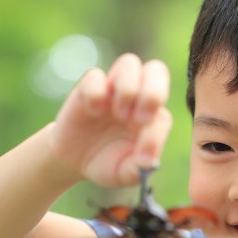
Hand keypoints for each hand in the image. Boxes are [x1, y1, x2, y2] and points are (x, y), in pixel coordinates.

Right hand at [48, 53, 171, 186]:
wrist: (74, 161)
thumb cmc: (107, 163)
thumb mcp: (124, 174)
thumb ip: (138, 170)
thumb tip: (149, 162)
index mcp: (152, 118)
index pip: (162, 115)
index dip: (155, 135)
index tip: (143, 157)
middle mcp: (137, 97)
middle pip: (156, 71)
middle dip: (153, 92)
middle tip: (140, 118)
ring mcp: (112, 90)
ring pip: (129, 64)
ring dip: (127, 89)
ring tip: (119, 114)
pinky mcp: (88, 88)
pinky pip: (95, 76)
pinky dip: (95, 92)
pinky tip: (93, 112)